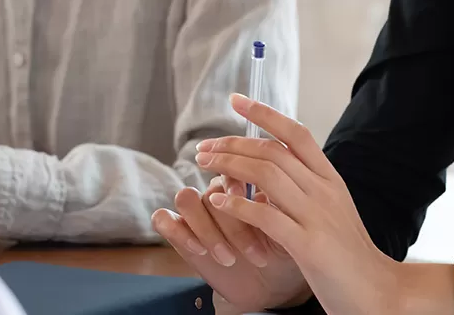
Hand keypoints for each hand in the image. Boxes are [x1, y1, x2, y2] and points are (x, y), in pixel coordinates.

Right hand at [151, 177, 311, 311]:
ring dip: (207, 229)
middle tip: (255, 252)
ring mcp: (197, 214)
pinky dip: (179, 231)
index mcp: (243, 186)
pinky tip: (199, 249)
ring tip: (229, 258)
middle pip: (211, 188)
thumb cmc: (282, 254)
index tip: (256, 203)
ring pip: (186, 198)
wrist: (272, 287)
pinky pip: (163, 219)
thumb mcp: (290, 230)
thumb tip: (259, 192)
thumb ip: (276, 207)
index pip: (231, 166)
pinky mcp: (180, 234)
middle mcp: (217, 195)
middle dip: (232, 223)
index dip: (238, 183)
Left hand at [193, 95, 453, 314]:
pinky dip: (237, 204)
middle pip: (272, 151)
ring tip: (204, 166)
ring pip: (265, 175)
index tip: (236, 99)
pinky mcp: (309, 245)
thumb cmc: (348, 256)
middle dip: (232, 144)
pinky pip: (266, 216)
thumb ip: (306, 188)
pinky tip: (218, 201)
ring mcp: (317, 216)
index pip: (296, 133)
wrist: (379, 293)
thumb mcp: (331, 211)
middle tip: (204, 148)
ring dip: (228, 166)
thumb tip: (271, 165)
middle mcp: (325, 191)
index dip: (264, 113)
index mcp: (331, 180)